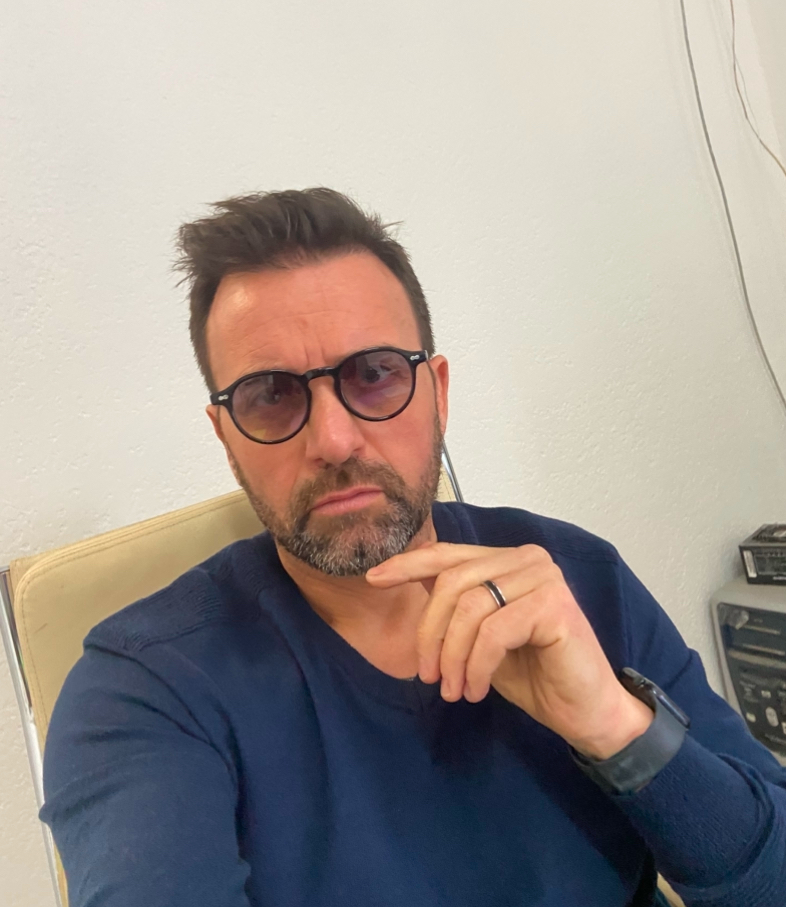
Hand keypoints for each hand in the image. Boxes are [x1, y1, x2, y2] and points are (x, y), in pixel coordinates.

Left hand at [365, 542, 652, 759]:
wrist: (584, 711)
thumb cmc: (532, 673)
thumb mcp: (478, 636)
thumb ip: (455, 605)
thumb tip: (404, 575)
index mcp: (508, 560)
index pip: (448, 554)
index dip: (407, 565)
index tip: (373, 579)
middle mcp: (528, 559)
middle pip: (452, 581)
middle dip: (430, 632)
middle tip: (429, 677)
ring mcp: (544, 578)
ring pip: (469, 607)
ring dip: (452, 656)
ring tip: (452, 690)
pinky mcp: (554, 606)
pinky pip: (493, 631)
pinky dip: (475, 665)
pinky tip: (475, 690)